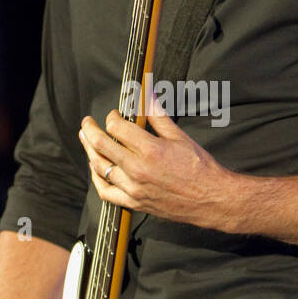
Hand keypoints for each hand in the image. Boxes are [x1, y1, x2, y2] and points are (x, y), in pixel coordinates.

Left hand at [78, 93, 236, 228]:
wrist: (211, 199)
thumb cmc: (200, 168)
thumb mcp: (180, 137)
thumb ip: (158, 116)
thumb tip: (147, 96)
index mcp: (150, 149)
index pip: (117, 127)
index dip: (112, 117)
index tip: (115, 115)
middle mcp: (138, 169)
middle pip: (101, 145)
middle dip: (90, 130)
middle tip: (87, 123)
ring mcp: (134, 188)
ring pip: (100, 167)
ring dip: (89, 151)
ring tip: (86, 141)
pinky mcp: (134, 202)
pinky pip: (105, 192)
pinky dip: (97, 178)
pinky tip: (95, 169)